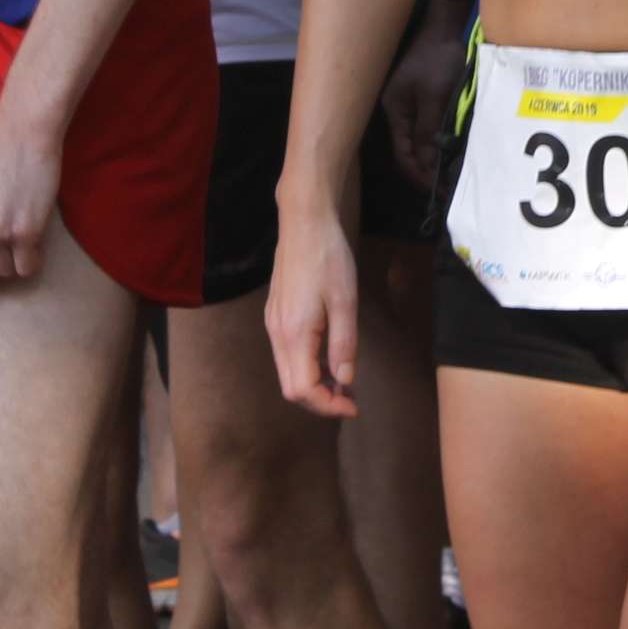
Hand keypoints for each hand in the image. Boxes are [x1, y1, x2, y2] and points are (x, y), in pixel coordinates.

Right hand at [265, 201, 364, 417]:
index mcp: (294, 334)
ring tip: (343, 381)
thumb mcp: (346, 302)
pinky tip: (328, 357)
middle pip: (291, 387)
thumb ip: (344, 344)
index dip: (328, 406)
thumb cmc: (328, 258)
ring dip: (313, 384)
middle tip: (350, 399)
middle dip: (320, 400)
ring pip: (288, 371)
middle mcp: (277, 333)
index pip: (303, 390)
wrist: (304, 222)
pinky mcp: (275, 314)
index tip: (354, 406)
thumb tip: (345, 381)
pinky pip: (287, 353)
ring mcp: (273, 323)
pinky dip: (306, 366)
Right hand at [381, 21, 467, 190]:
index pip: (402, 153)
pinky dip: (438, 143)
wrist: (444, 26)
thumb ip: (428, 130)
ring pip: (420, 141)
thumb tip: (428, 164)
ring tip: (450, 175)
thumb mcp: (433, 96)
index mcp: (395, 112)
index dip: (418, 174)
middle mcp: (400, 112)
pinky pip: (428, 128)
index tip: (438, 190)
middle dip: (426, 170)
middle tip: (447, 188)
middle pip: (409, 150)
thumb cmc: (437, 59)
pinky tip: (451, 151)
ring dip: (433, 158)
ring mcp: (411, 106)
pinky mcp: (425, 99)